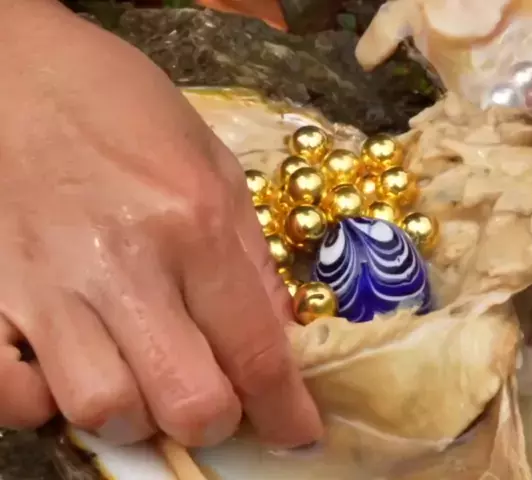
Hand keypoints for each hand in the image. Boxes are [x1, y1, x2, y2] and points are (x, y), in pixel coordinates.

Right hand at [0, 0, 321, 446]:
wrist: (14, 68)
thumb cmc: (122, 107)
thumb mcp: (212, 164)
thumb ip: (248, 257)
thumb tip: (275, 335)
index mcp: (193, 224)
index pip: (256, 353)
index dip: (286, 411)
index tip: (297, 433)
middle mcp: (122, 264)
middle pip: (186, 404)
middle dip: (214, 418)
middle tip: (214, 395)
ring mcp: (42, 285)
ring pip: (102, 413)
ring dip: (137, 413)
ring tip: (141, 373)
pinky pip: (14, 398)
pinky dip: (50, 401)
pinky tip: (69, 365)